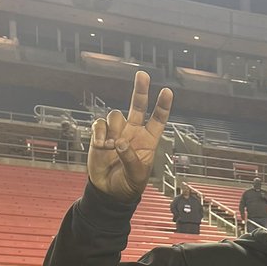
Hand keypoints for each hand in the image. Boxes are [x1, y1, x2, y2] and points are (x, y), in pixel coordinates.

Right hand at [88, 71, 172, 201]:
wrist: (109, 190)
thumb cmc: (128, 183)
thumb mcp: (135, 174)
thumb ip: (129, 157)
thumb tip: (119, 141)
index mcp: (148, 141)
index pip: (158, 120)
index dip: (163, 106)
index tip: (168, 92)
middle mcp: (133, 132)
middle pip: (138, 106)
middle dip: (140, 90)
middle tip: (143, 75)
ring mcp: (117, 132)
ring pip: (115, 116)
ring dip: (113, 130)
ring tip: (110, 148)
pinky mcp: (101, 135)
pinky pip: (99, 124)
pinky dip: (99, 134)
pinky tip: (100, 146)